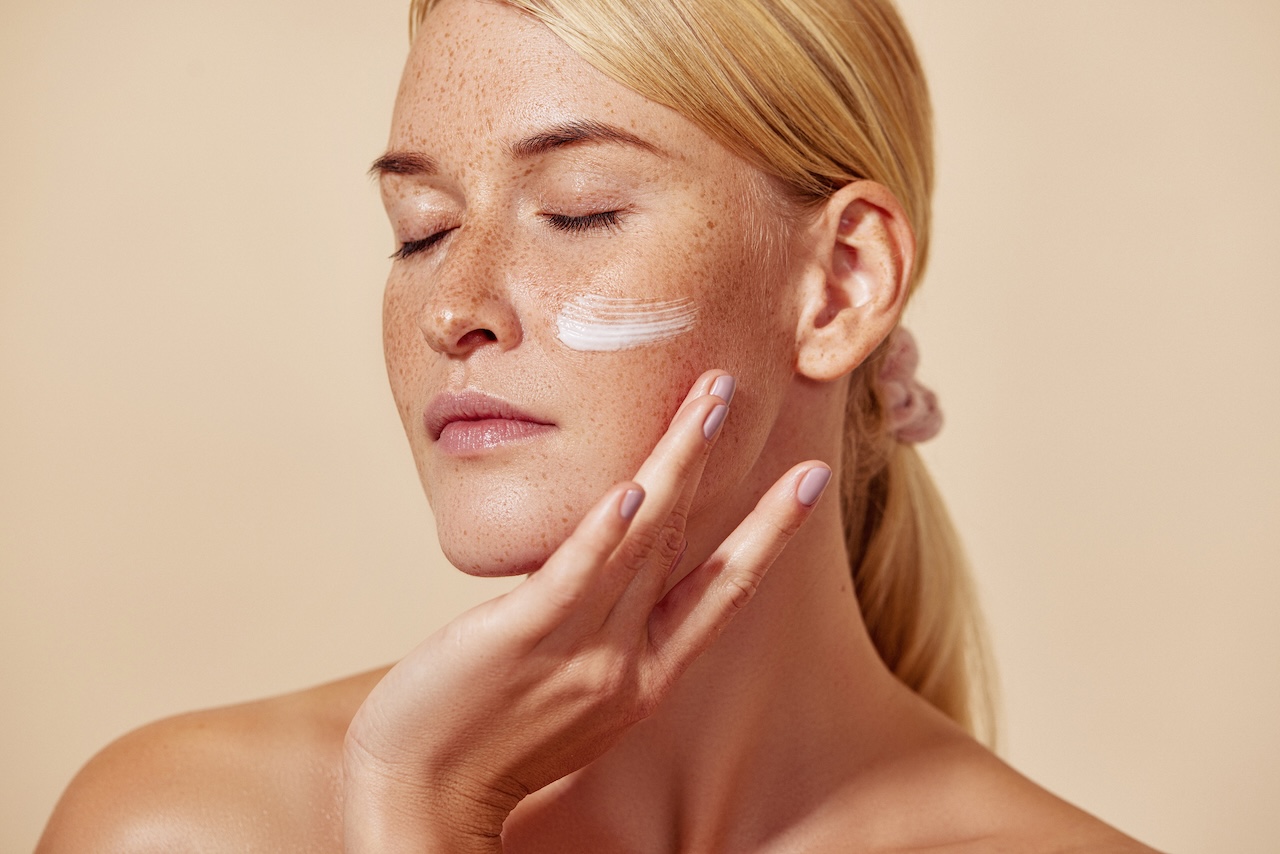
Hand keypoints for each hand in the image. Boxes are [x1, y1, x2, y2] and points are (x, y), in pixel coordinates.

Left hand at [342, 371, 831, 852]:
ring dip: (678, 466)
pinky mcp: (521, 638)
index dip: (770, 531)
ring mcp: (579, 650)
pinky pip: (573, 579)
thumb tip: (605, 569)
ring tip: (706, 403)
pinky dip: (606, 534)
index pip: (723, 591)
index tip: (809, 481)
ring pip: (643, 546)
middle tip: (743, 394)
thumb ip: (598, 634)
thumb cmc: (487, 743)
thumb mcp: (570, 695)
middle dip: (724, 468)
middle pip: (688, 549)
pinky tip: (631, 491)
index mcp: (645, 678)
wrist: (421, 800)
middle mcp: (626, 663)